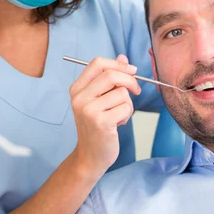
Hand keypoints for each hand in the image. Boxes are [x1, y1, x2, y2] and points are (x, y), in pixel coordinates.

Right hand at [69, 55, 140, 177]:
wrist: (90, 156)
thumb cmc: (98, 125)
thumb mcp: (100, 98)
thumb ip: (109, 77)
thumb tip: (123, 57)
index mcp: (77, 88)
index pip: (97, 63)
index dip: (118, 64)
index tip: (131, 71)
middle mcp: (79, 98)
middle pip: (112, 75)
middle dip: (130, 81)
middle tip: (136, 91)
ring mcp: (89, 110)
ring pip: (122, 92)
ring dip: (128, 104)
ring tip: (118, 114)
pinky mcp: (101, 122)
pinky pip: (126, 107)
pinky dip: (127, 115)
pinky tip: (118, 123)